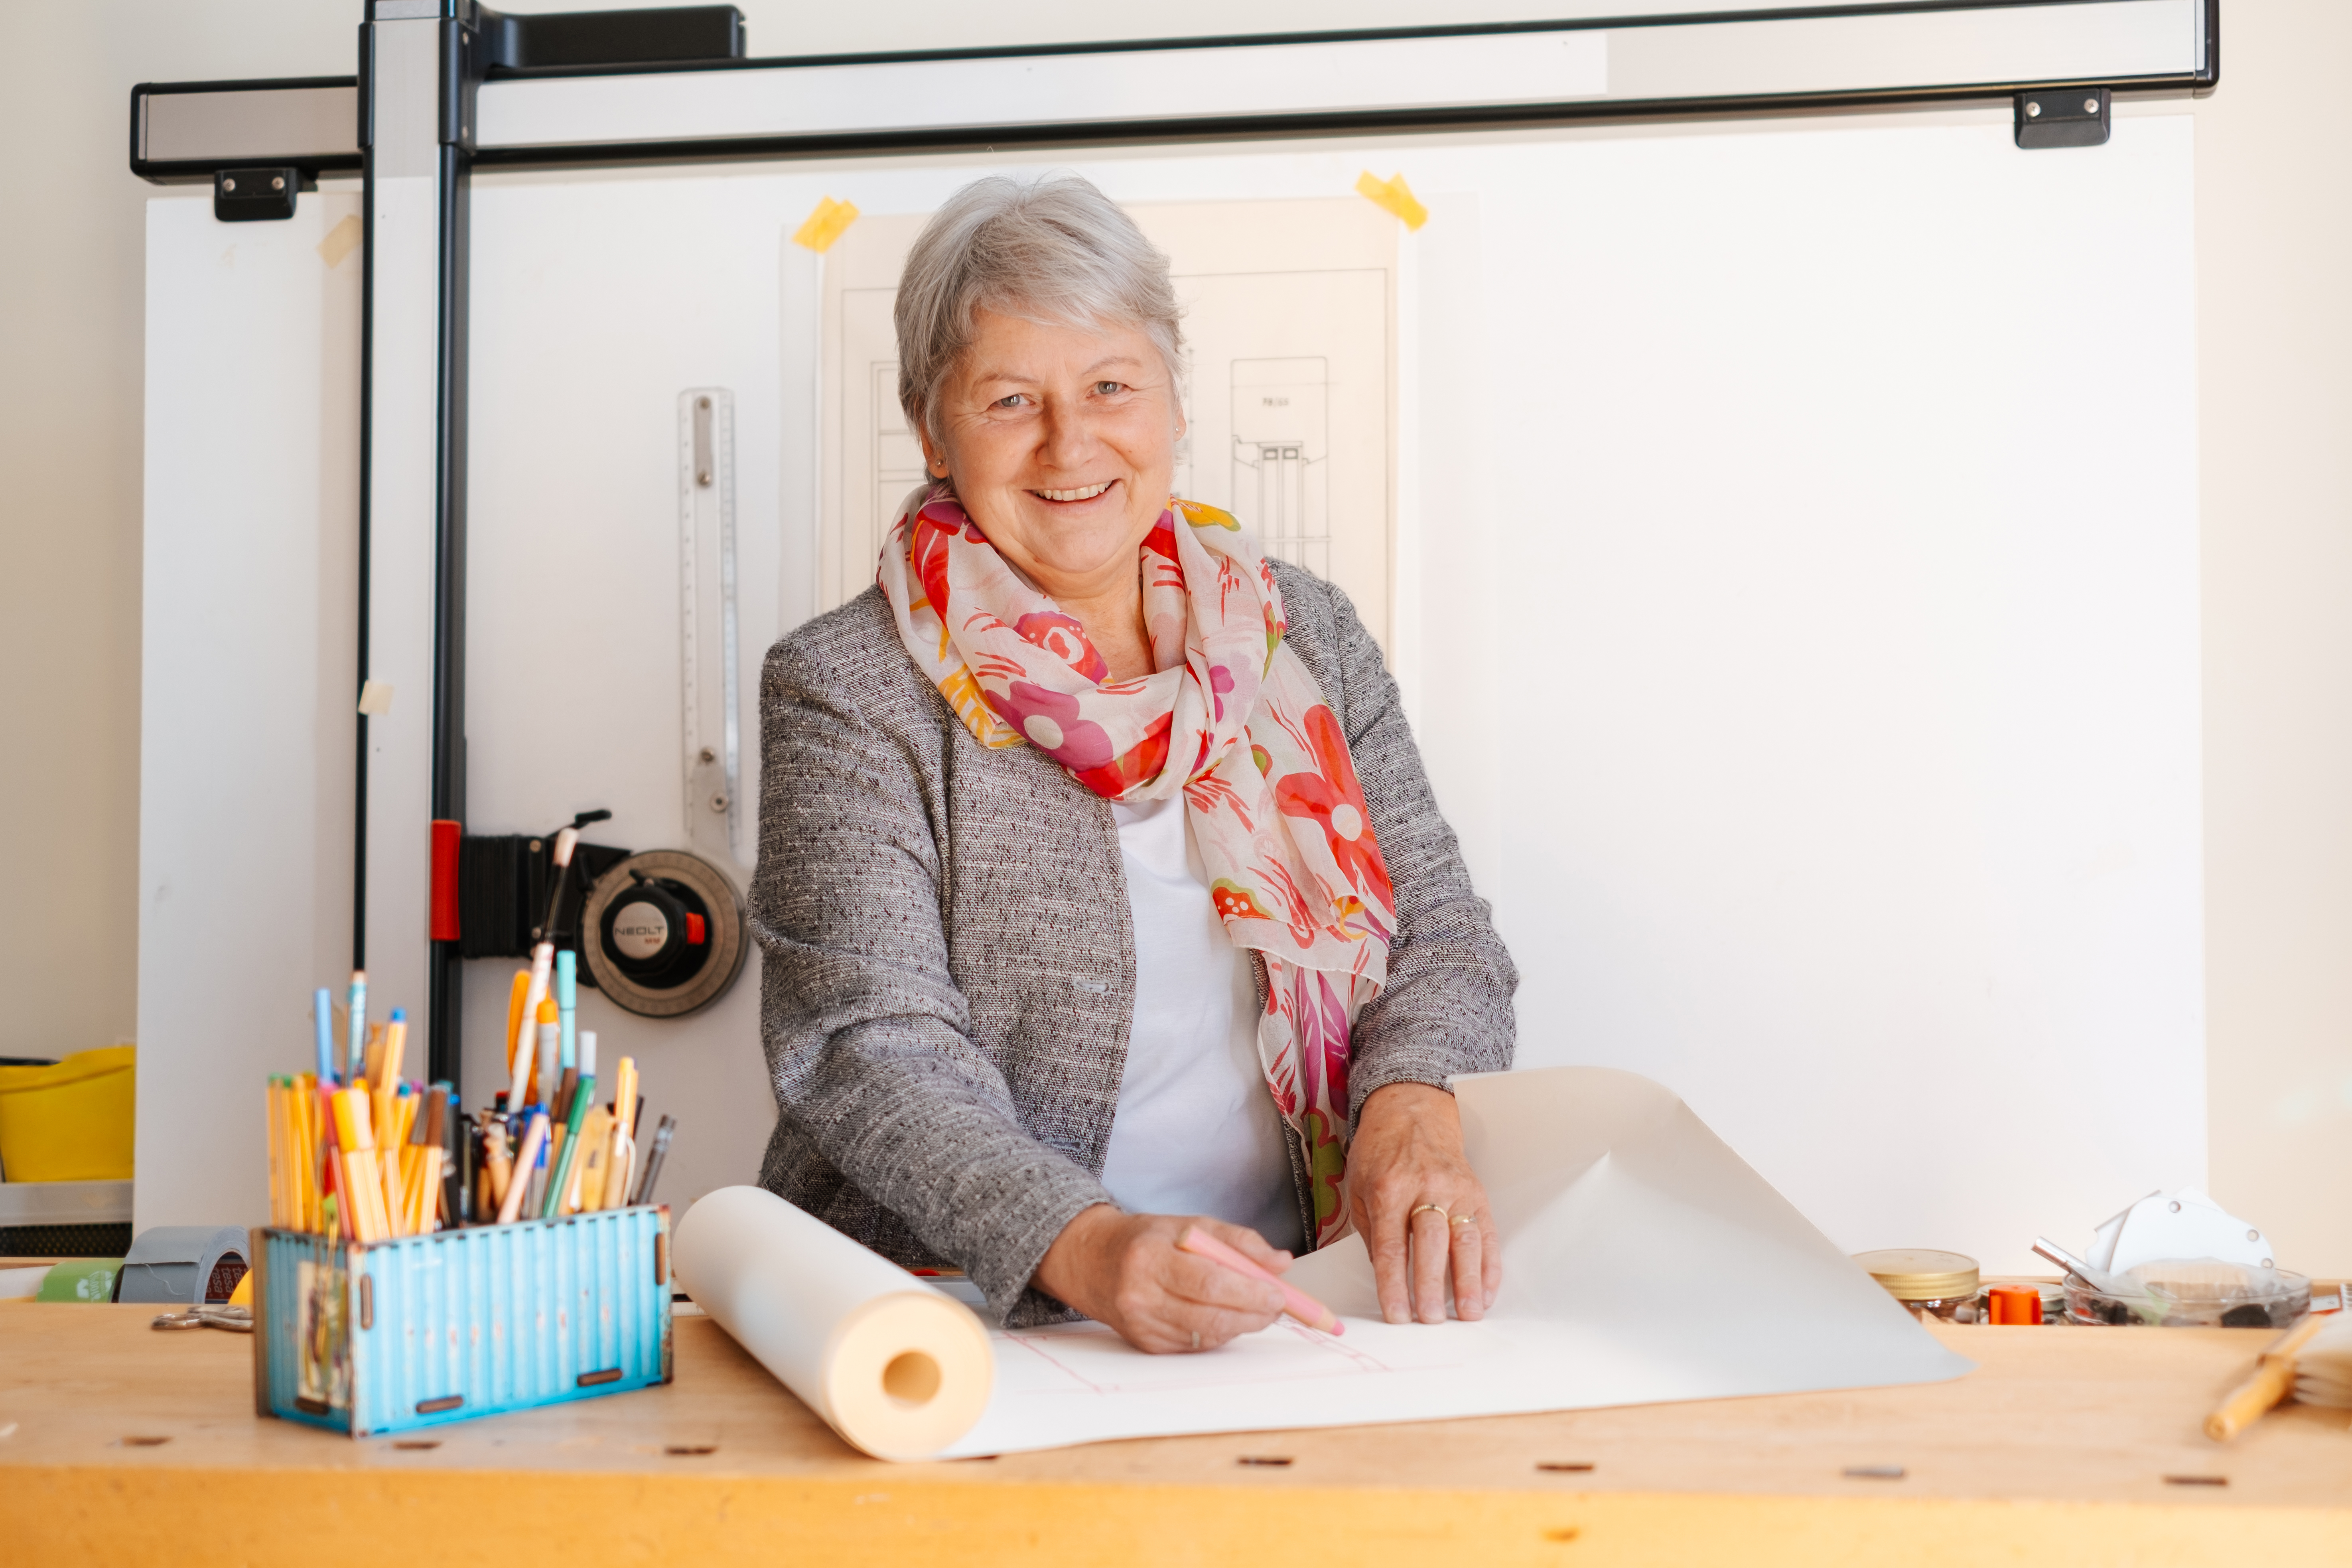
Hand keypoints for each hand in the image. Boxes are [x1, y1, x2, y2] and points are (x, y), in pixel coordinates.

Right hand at [1033, 1205, 1291, 1352]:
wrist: (1090, 1262)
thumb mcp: (1189, 1225)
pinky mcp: (1146, 1343)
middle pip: (1210, 1316)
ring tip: (1256, 1309)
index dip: (1249, 1292)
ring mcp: (1141, 1324)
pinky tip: (1225, 1316)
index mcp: (1150, 1257)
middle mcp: (1141, 1295)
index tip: (1277, 1293)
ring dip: (1240, 1324)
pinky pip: (1194, 1344)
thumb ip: (1237, 1241)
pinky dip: (1218, 1332)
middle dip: (1253, 1314)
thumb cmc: (1144, 1240)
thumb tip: (1281, 1262)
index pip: (1209, 1282)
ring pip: (1206, 1334)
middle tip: (1276, 1306)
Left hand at [1348, 1082, 1499, 1324]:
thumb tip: (1387, 1277)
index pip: (1391, 1246)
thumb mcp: (1359, 1187)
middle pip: (1431, 1244)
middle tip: (1432, 1319)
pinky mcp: (1477, 1194)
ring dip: (1468, 1281)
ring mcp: (1456, 1190)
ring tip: (1469, 1314)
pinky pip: (1487, 1234)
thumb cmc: (1380, 1153)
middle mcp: (1425, 1188)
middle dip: (1431, 1286)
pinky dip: (1489, 1265)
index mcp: (1389, 1188)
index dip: (1393, 1285)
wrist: (1411, 1113)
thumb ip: (1372, 1232)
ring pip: (1465, 1240)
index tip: (1397, 1315)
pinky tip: (1486, 1291)